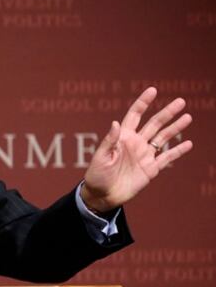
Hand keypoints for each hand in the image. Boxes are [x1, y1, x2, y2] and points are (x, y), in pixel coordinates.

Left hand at [81, 87, 192, 212]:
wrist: (102, 195)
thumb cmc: (97, 175)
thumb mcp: (101, 157)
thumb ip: (110, 141)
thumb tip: (116, 123)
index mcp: (123, 137)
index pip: (135, 115)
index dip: (143, 102)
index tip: (153, 90)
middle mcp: (136, 143)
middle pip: (155, 124)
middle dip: (167, 112)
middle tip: (181, 101)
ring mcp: (145, 155)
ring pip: (163, 138)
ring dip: (175, 128)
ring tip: (187, 117)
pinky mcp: (151, 169)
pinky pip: (167, 158)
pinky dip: (178, 151)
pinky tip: (188, 143)